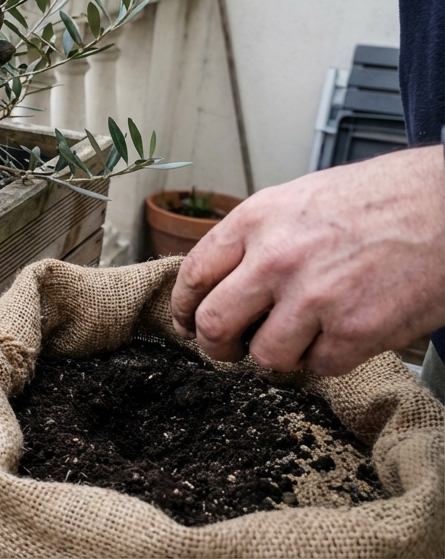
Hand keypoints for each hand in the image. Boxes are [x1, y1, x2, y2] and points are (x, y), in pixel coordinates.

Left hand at [170, 145, 444, 375]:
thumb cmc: (381, 199)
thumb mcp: (300, 200)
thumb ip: (258, 238)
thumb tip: (223, 280)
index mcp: (257, 220)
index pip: (194, 275)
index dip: (185, 308)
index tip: (188, 323)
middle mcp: (277, 258)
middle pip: (215, 323)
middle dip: (216, 345)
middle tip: (229, 349)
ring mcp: (315, 297)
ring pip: (265, 356)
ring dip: (279, 356)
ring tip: (300, 339)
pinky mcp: (355, 331)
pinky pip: (319, 367)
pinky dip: (329, 360)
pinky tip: (345, 335)